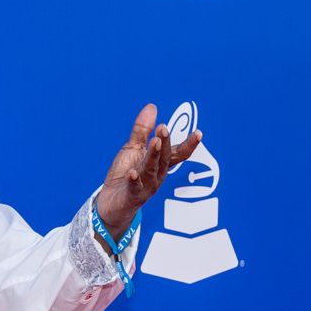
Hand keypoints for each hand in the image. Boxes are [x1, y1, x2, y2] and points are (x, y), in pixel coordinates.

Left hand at [93, 104, 201, 243]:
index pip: (176, 153)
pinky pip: (135, 187)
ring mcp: (146, 186)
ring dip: (153, 156)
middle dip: (164, 143)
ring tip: (153, 142)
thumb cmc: (125, 174)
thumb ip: (142, 130)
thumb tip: (152, 107)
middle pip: (164, 158)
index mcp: (159, 164)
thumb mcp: (133, 149)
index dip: (188, 144)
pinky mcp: (132, 195)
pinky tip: (133, 172)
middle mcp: (157, 175)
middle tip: (163, 128)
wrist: (112, 202)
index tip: (198, 133)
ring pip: (151, 169)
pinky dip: (134, 180)